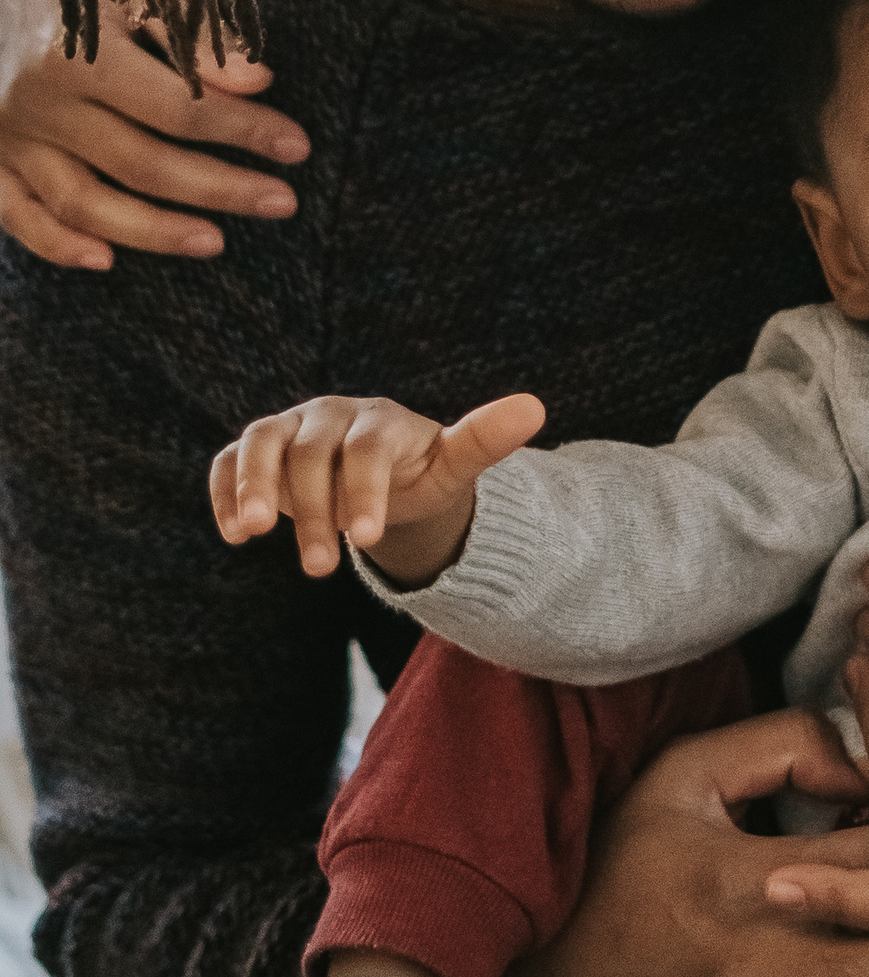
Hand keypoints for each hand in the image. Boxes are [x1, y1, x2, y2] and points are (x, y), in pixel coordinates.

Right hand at [0, 0, 309, 269]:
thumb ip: (195, 29)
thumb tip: (260, 82)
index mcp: (76, 51)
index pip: (179, 109)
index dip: (244, 131)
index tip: (298, 147)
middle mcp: (35, 100)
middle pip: (142, 164)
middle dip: (220, 189)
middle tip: (285, 203)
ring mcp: (5, 134)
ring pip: (84, 203)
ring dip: (153, 231)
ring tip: (217, 242)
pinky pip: (16, 216)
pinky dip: (56, 244)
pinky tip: (106, 260)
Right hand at [209, 389, 547, 579]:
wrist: (384, 472)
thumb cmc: (419, 471)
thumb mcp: (453, 463)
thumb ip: (483, 439)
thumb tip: (536, 406)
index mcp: (379, 419)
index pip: (365, 451)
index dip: (363, 492)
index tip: (365, 539)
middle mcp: (328, 415)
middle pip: (310, 456)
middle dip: (311, 512)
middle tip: (319, 569)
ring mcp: (288, 429)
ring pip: (260, 445)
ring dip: (252, 488)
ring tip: (251, 534)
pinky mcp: (256, 451)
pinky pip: (227, 460)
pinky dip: (224, 490)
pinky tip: (234, 532)